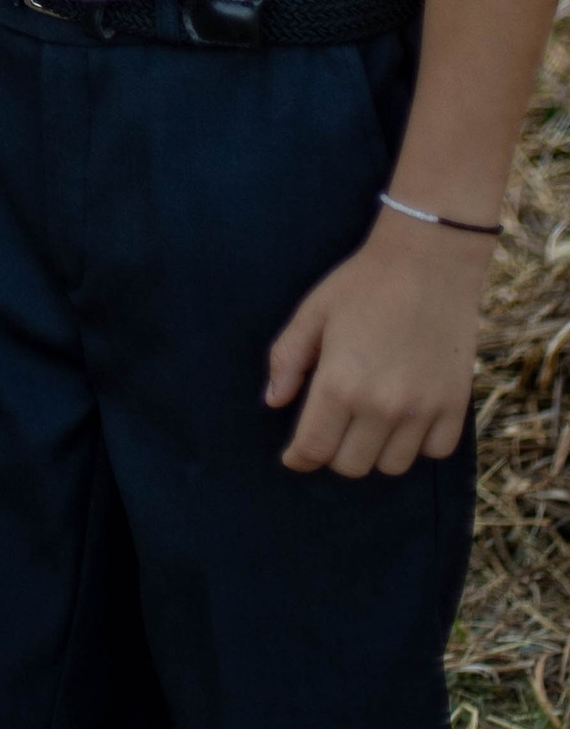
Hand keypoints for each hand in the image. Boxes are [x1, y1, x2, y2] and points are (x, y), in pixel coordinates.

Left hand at [265, 212, 490, 474]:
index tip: (295, 456)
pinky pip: (434, 452)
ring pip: (392, 466)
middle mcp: (382, 406)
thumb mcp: (313, 312)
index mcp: (340, 383)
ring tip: (368, 421)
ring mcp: (422, 410)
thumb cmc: (363, 283)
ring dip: (375, 451)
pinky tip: (406, 417)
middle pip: (351, 465)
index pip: (314, 448)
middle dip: (333, 452)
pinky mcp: (455, 407)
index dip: (299, 457)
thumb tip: (274, 401)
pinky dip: (418, 444)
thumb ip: (287, 359)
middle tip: (332, 428)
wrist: (429, 262)